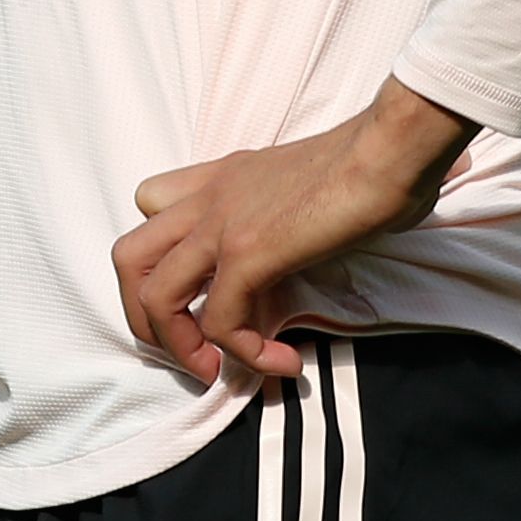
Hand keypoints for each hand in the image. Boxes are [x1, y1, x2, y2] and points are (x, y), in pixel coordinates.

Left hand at [113, 79, 476, 392]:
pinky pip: (221, 320)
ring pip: (156, 296)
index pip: (149, 204)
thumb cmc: (372, 163)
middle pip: (129, 259)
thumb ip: (286, 218)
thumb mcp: (303, 187)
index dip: (161, 256)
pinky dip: (246, 354)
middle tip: (191, 350)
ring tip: (220, 371)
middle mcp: (208, 198)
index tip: (200, 291)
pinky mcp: (249, 252)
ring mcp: (221, 224)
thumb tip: (304, 255)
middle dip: (147, 319)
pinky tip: (284, 362)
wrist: (391, 148)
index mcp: (220, 178)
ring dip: (182, 348)